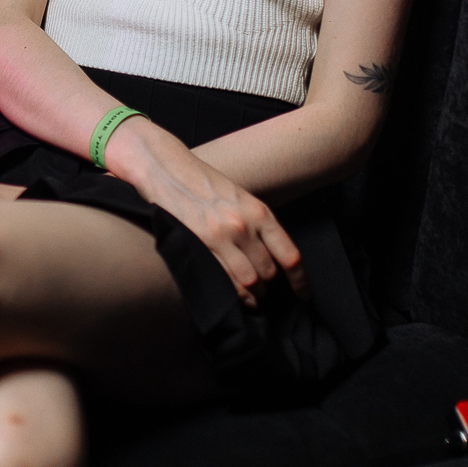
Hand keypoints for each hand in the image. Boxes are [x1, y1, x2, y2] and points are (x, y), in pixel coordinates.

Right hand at [109, 121, 307, 307]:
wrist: (165, 168)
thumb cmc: (201, 182)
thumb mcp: (239, 197)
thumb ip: (256, 225)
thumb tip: (269, 257)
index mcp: (258, 211)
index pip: (290, 255)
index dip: (300, 280)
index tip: (303, 294)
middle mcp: (243, 226)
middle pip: (269, 272)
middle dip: (270, 287)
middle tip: (266, 293)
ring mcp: (220, 237)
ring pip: (249, 281)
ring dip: (253, 295)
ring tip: (251, 298)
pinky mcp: (198, 245)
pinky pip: (223, 280)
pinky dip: (232, 294)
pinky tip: (234, 297)